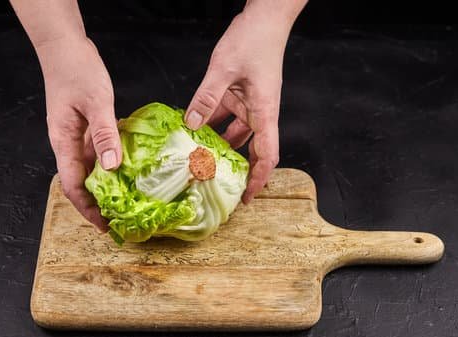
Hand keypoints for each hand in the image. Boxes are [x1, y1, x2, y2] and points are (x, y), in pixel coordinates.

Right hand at [37, 36, 121, 229]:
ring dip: (106, 187)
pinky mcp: (87, 128)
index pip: (72, 185)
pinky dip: (112, 165)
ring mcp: (77, 136)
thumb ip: (104, 133)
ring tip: (127, 202)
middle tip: (120, 219)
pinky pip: (99, 153)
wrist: (66, 48)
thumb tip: (112, 167)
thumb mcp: (96, 101)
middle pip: (80, 182)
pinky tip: (129, 171)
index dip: (86, 208)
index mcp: (63, 141)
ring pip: (91, 170)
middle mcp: (68, 144)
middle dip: (97, 204)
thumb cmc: (76, 70)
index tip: (104, 224)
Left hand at [185, 8, 293, 202]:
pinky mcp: (240, 94)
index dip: (259, 179)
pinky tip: (195, 130)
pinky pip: (226, 116)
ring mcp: (250, 104)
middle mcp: (260, 112)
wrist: (265, 17)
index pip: (267, 155)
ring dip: (221, 147)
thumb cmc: (254, 39)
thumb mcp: (224, 69)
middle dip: (241, 170)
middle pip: (254, 150)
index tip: (248, 197)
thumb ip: (206, 98)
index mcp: (265, 111)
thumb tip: (190, 125)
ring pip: (237, 134)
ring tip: (202, 161)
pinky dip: (213, 124)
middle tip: (221, 186)